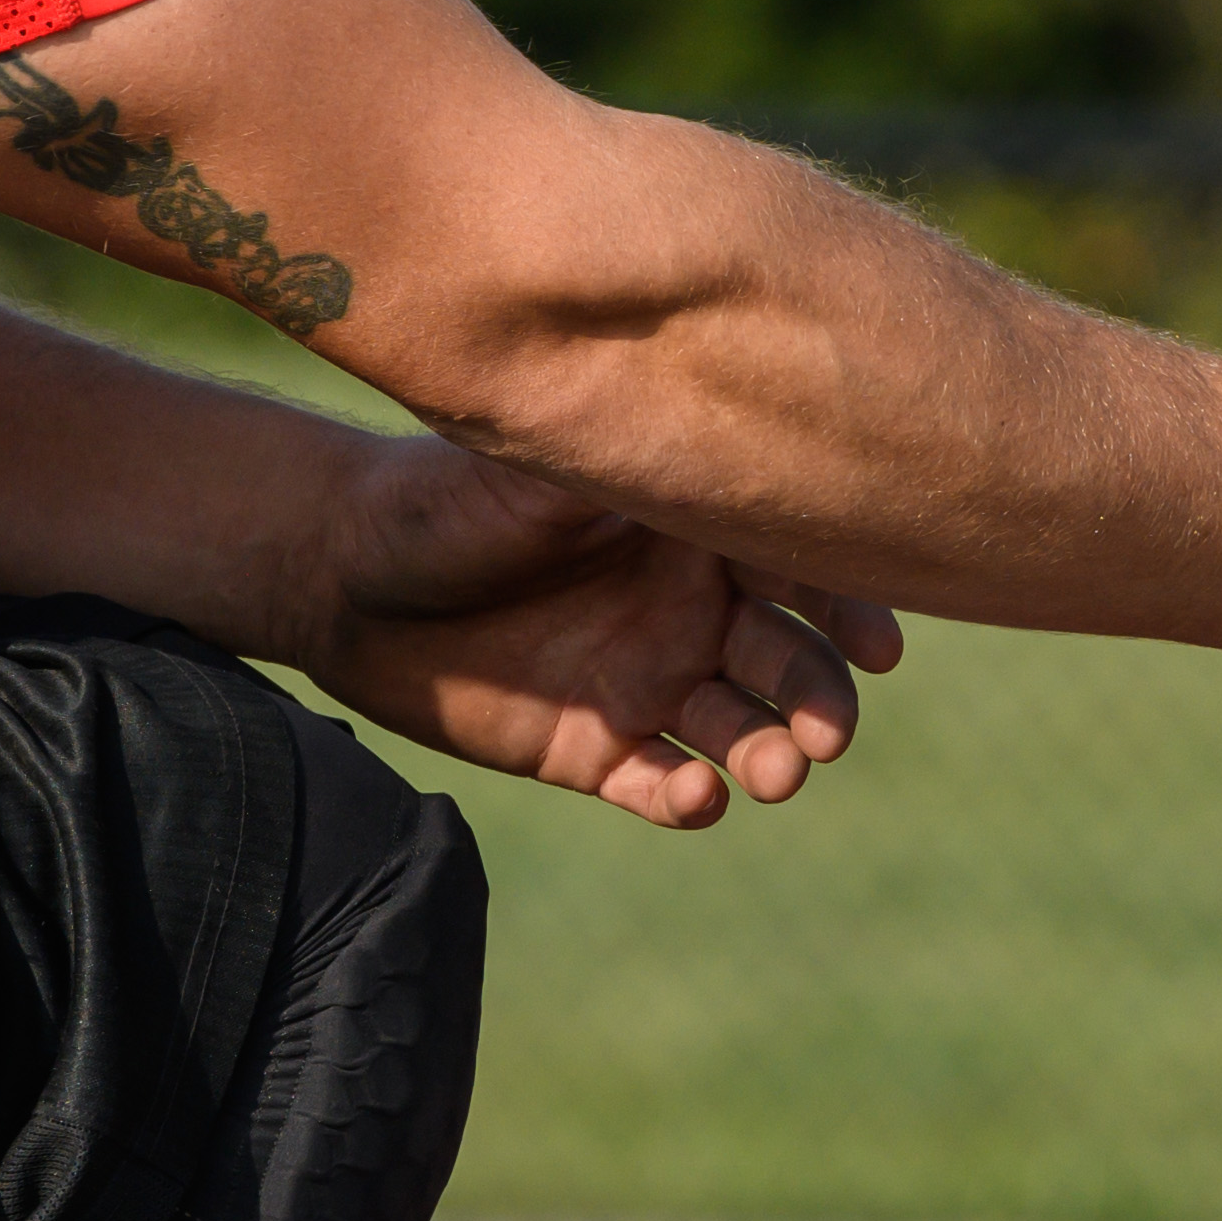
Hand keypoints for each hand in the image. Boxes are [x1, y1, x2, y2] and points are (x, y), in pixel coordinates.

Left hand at [284, 433, 905, 829]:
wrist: (341, 574)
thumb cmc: (441, 497)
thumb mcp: (533, 468)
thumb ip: (619, 459)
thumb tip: (704, 424)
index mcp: (699, 531)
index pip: (801, 566)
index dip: (851, 606)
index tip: (881, 646)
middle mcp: (695, 608)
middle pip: (790, 657)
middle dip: (821, 695)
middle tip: (826, 732)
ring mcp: (652, 681)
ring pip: (743, 727)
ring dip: (770, 752)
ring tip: (773, 772)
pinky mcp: (598, 748)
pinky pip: (662, 782)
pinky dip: (687, 796)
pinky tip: (693, 796)